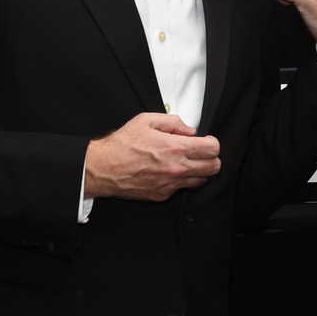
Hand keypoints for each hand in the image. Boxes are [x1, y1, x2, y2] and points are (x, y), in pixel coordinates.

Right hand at [84, 112, 220, 201]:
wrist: (102, 168)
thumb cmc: (121, 145)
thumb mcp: (147, 120)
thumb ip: (173, 122)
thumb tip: (189, 130)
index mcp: (175, 148)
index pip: (212, 149)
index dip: (212, 143)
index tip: (206, 141)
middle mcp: (176, 168)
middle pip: (214, 167)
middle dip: (211, 158)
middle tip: (200, 152)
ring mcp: (170, 184)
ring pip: (201, 180)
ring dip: (198, 170)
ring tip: (184, 162)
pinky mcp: (162, 195)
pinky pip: (182, 189)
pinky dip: (181, 181)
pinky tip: (169, 172)